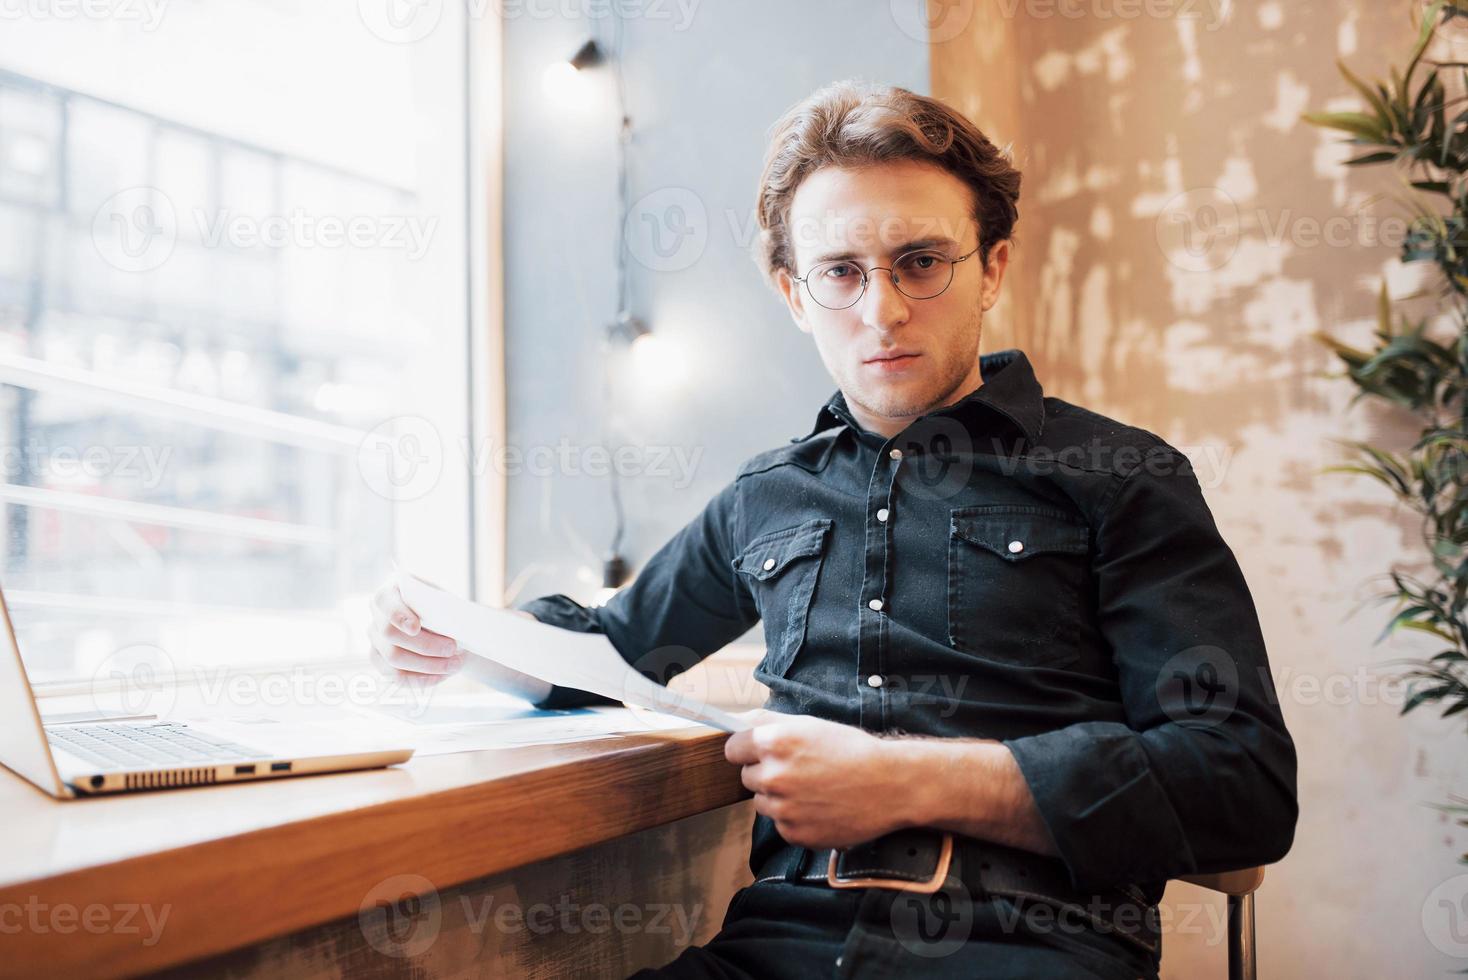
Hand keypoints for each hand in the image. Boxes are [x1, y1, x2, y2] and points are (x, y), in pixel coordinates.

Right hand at [368, 581, 464, 686]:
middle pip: (390, 633)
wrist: (448, 630)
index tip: (415, 628)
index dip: (397, 615)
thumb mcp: (444, 602)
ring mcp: (376, 640)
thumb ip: (437, 606)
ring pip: (393, 658)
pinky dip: (422, 678)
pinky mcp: (381, 662)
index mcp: (390, 591)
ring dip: (427, 664)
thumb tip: (441, 620)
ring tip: (454, 664)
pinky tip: (442, 675)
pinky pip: (397, 676)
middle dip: (424, 644)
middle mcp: (377, 615)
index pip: (383, 601)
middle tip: (452, 648)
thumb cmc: (444, 611)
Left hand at [723, 708, 910, 848]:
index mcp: (775, 743)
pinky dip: (795, 819)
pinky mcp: (794, 834)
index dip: (747, 749)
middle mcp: (774, 776)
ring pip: (763, 803)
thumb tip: (735, 723)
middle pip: (747, 777)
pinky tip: (819, 807)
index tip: (759, 752)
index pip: (733, 749)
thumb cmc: (852, 750)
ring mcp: (783, 809)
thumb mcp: (809, 724)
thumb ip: (767, 722)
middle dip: (766, 773)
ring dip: (779, 798)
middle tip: (799, 770)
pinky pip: (782, 825)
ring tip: (813, 789)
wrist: (889, 785)